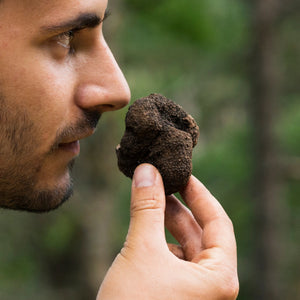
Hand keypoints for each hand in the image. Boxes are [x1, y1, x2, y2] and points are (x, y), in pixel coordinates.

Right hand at [97, 164, 238, 299]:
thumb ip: (146, 207)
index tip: (184, 175)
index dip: (200, 194)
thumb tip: (146, 170)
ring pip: (186, 247)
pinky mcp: (176, 297)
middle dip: (180, 206)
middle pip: (201, 233)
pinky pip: (174, 260)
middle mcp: (212, 288)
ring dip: (168, 223)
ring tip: (151, 201)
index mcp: (219, 279)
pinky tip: (146, 230)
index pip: (218, 222)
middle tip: (162, 183)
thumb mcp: (141, 251)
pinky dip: (161, 241)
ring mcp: (194, 294)